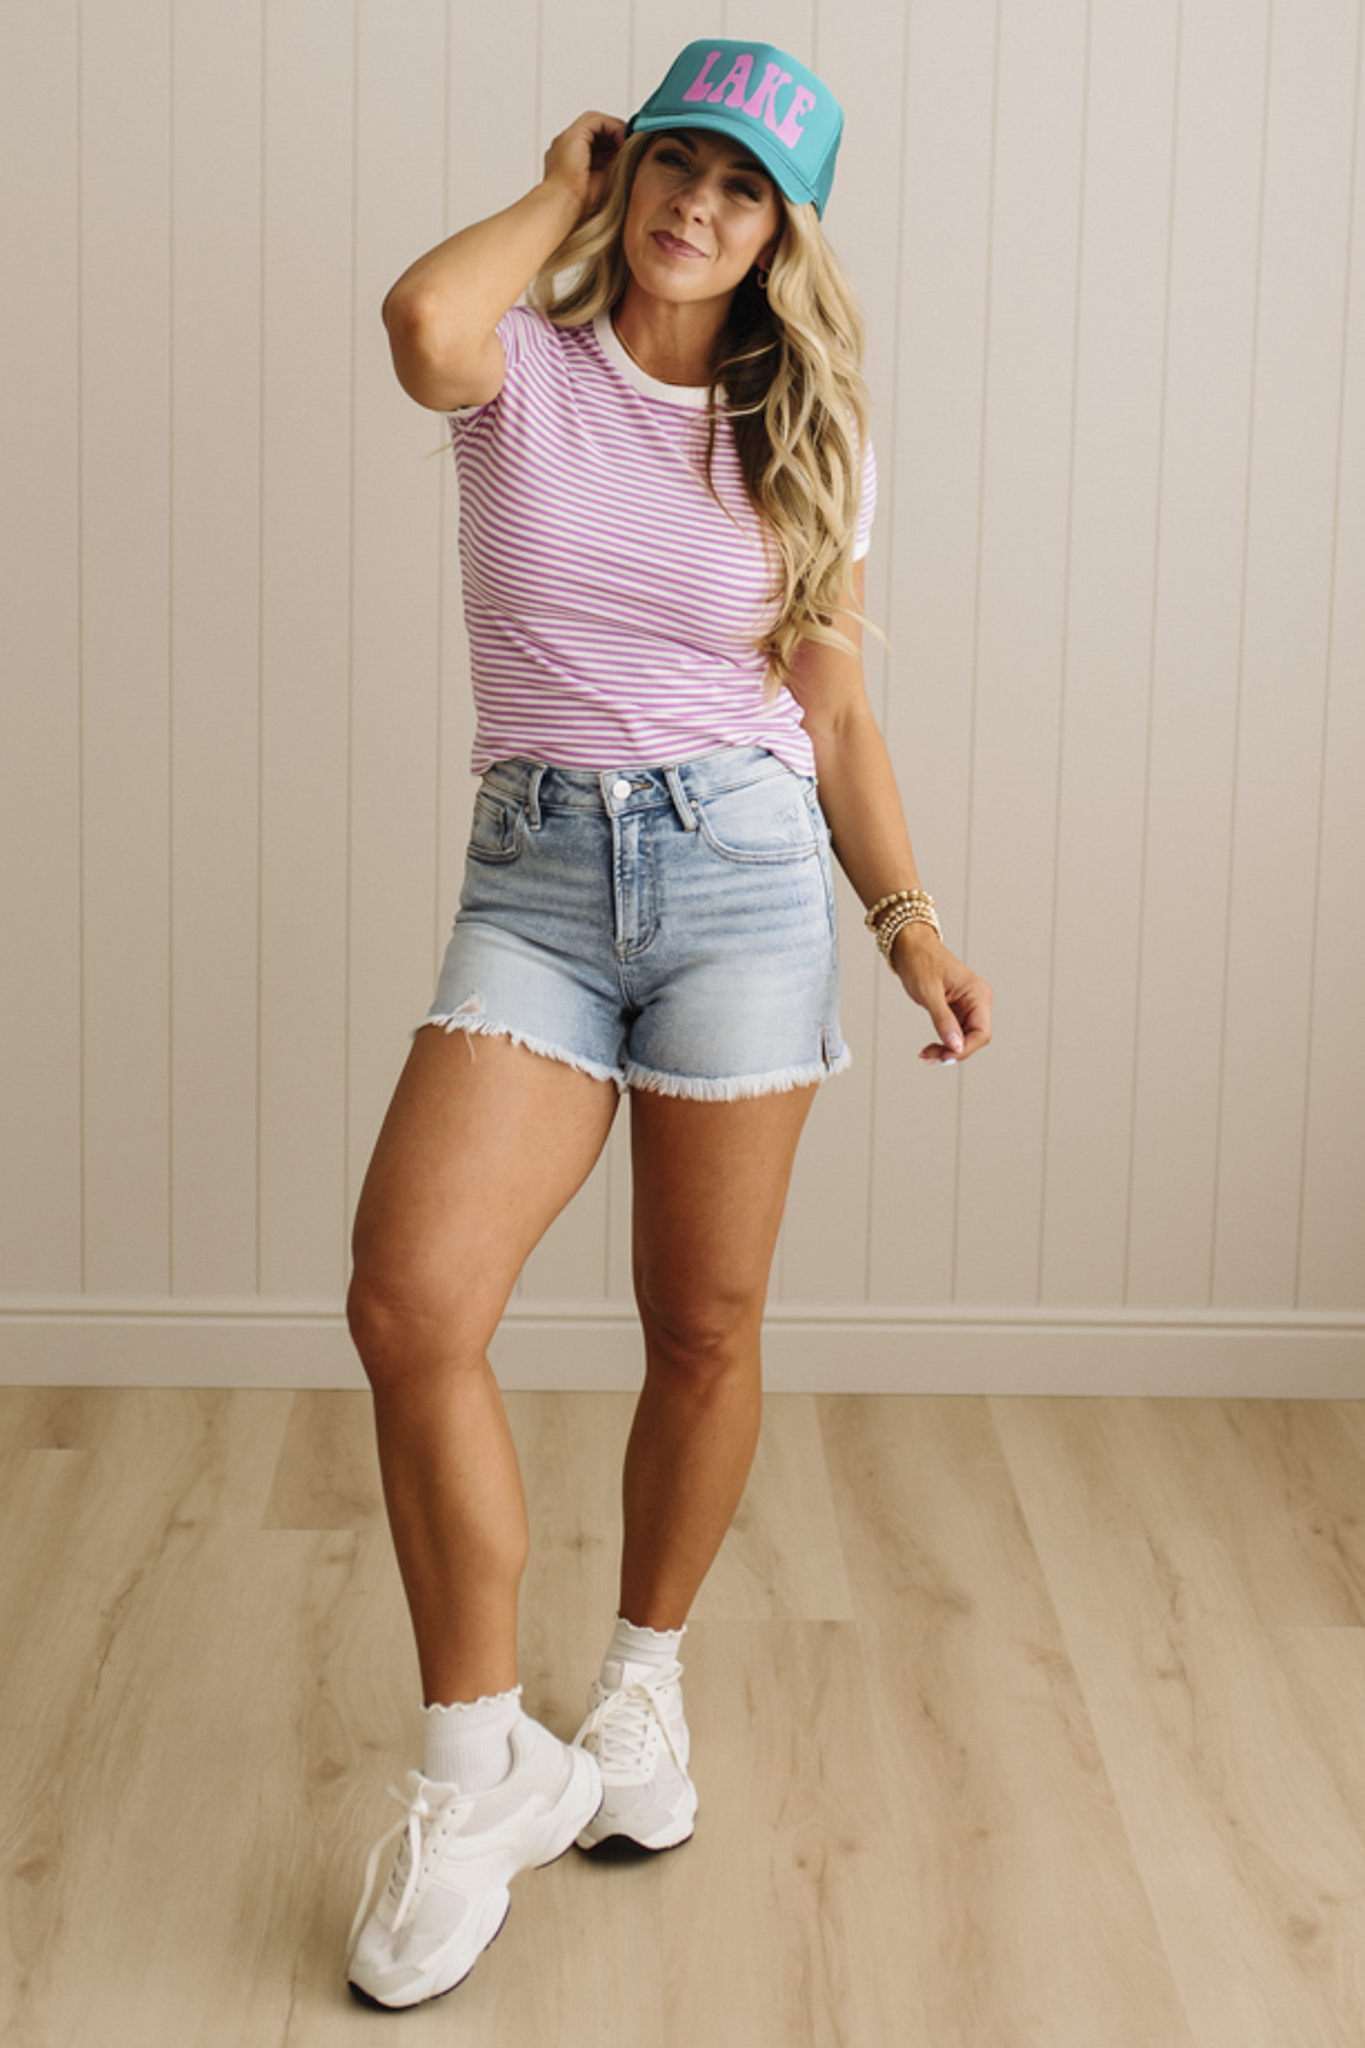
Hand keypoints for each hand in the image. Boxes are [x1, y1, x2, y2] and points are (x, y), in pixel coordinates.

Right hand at [543, 111, 627, 217]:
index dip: (615, 144)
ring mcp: (568, 138)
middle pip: (596, 130)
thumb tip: (630, 151)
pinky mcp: (573, 134)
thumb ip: (613, 163)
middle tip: (631, 146)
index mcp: (571, 160)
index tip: (629, 153)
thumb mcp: (604, 180)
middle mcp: (567, 146)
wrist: (565, 207)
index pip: (596, 143)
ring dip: (616, 130)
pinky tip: (621, 141)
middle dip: (616, 135)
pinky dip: (613, 127)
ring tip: (627, 144)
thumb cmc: (582, 204)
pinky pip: (597, 121)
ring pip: (596, 122)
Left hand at [891, 926, 993, 1064]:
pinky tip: (930, 1046)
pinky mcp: (959, 1008)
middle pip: (975, 1038)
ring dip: (947, 1049)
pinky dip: (944, 1041)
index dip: (964, 1049)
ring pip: (965, 1038)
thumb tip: (956, 1046)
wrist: (911, 947)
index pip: (982, 1033)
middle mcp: (978, 1000)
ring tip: (926, 1053)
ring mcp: (969, 1005)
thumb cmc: (921, 962)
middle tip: (928, 1057)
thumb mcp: (929, 994)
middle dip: (953, 1051)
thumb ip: (943, 1020)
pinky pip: (957, 1032)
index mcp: (978, 994)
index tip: (943, 1056)